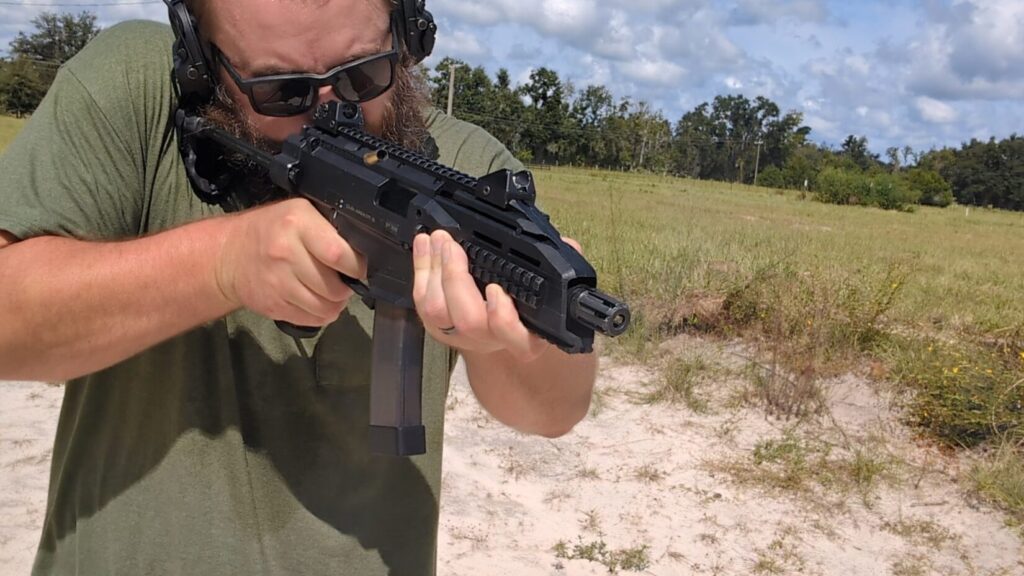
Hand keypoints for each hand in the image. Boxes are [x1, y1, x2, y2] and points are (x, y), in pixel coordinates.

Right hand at [216, 198, 366, 326]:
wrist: (229, 254)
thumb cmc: (270, 230)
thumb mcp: (300, 214)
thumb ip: (328, 230)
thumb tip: (360, 254)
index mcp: (297, 224)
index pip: (338, 254)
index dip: (356, 266)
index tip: (358, 267)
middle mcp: (286, 253)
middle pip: (335, 287)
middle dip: (346, 287)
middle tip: (342, 279)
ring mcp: (278, 283)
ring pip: (325, 307)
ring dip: (335, 303)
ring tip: (329, 291)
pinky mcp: (273, 305)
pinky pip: (311, 319)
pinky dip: (320, 314)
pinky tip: (315, 300)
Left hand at [412, 230, 582, 362]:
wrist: (503, 327)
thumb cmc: (528, 304)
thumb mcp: (552, 288)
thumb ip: (561, 268)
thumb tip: (569, 247)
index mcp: (527, 337)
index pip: (517, 337)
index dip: (502, 317)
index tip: (496, 291)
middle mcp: (492, 341)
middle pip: (469, 321)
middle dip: (456, 279)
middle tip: (452, 245)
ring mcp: (461, 336)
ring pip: (439, 313)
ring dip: (434, 271)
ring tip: (437, 240)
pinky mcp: (436, 327)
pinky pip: (422, 303)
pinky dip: (421, 270)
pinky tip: (424, 246)